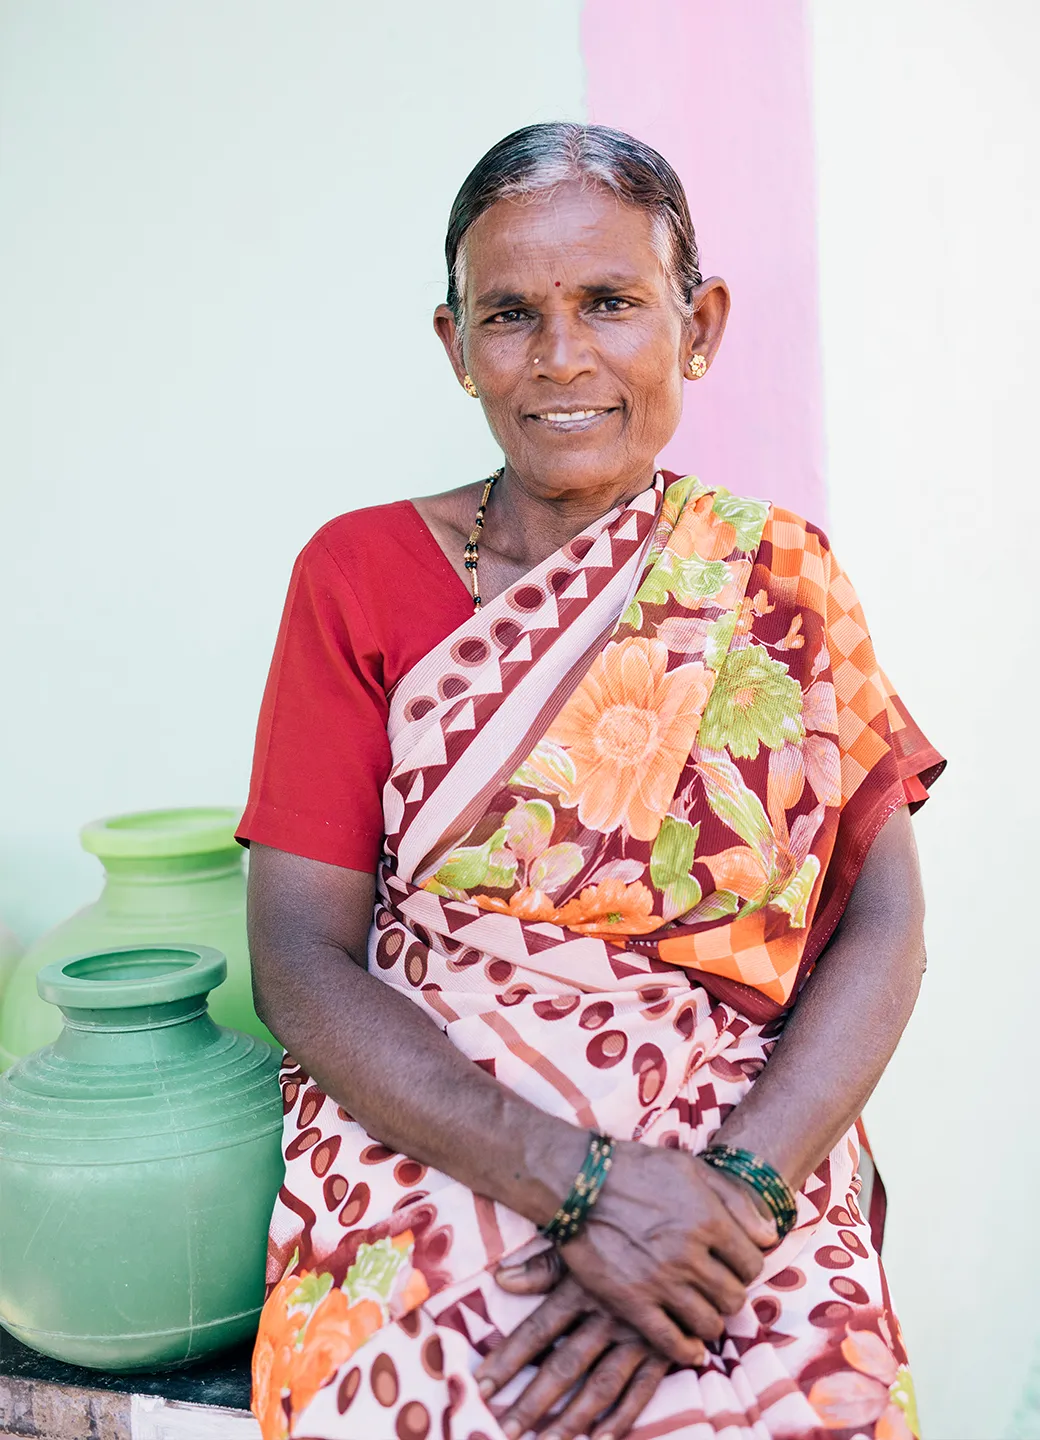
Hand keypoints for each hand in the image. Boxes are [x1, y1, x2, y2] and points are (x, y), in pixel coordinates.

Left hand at [476, 1252, 670, 1439]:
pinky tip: (601, 1439)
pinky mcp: (665, 1348)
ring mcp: (637, 1335)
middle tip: (505, 1431)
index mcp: (582, 1288)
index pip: (536, 1331)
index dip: (507, 1360)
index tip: (480, 1388)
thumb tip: (501, 1278)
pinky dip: (622, 1417)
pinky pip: (642, 1390)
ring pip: (599, 1385)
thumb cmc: (628, 1236)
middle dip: (532, 1403)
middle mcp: (607, 1315)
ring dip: (572, 1419)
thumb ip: (545, 1267)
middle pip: (563, 1367)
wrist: (689, 1235)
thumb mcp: (587, 1244)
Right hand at [558, 1143, 775, 1364]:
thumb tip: (771, 1236)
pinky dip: (686, 1351)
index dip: (746, 1267)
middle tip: (715, 1287)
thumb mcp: (691, 1169)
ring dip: (710, 1322)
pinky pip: (671, 1342)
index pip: (753, 1263)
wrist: (577, 1183)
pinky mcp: (632, 1301)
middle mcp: (690, 1254)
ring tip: (701, 1311)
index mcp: (709, 1219)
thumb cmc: (635, 1168)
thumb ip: (735, 1200)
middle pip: (734, 1297)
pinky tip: (690, 1348)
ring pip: (709, 1323)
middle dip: (730, 1294)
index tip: (732, 1265)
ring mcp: (662, 1281)